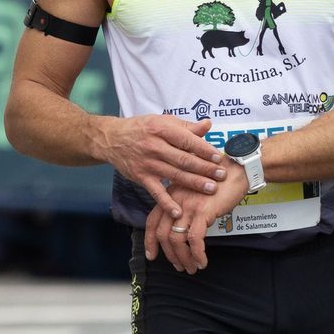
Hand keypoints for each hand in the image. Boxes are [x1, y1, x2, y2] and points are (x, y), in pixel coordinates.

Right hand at [96, 115, 225, 220]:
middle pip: (184, 159)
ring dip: (193, 183)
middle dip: (204, 168)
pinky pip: (156, 192)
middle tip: (221, 175)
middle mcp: (154, 146)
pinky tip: (178, 212)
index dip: (204, 150)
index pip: (187, 140)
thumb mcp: (162, 121)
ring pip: (174, 175)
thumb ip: (186, 127)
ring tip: (210, 189)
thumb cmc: (141, 128)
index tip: (218, 157)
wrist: (111, 139)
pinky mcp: (141, 177)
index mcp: (162, 129)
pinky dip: (166, 203)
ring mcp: (147, 163)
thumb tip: (208, 124)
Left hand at [143, 167, 249, 273]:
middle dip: (169, 255)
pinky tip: (202, 262)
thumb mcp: (192, 193)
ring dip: (183, 258)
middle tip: (178, 266)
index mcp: (170, 196)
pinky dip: (197, 254)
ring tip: (192, 268)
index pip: (152, 221)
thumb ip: (182, 208)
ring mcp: (188, 206)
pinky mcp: (202, 211)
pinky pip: (194, 239)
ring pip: (176, 239)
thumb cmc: (217, 184)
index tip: (152, 255)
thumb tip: (179, 233)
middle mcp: (175, 201)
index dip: (149, 240)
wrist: (236, 171)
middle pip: (162, 234)